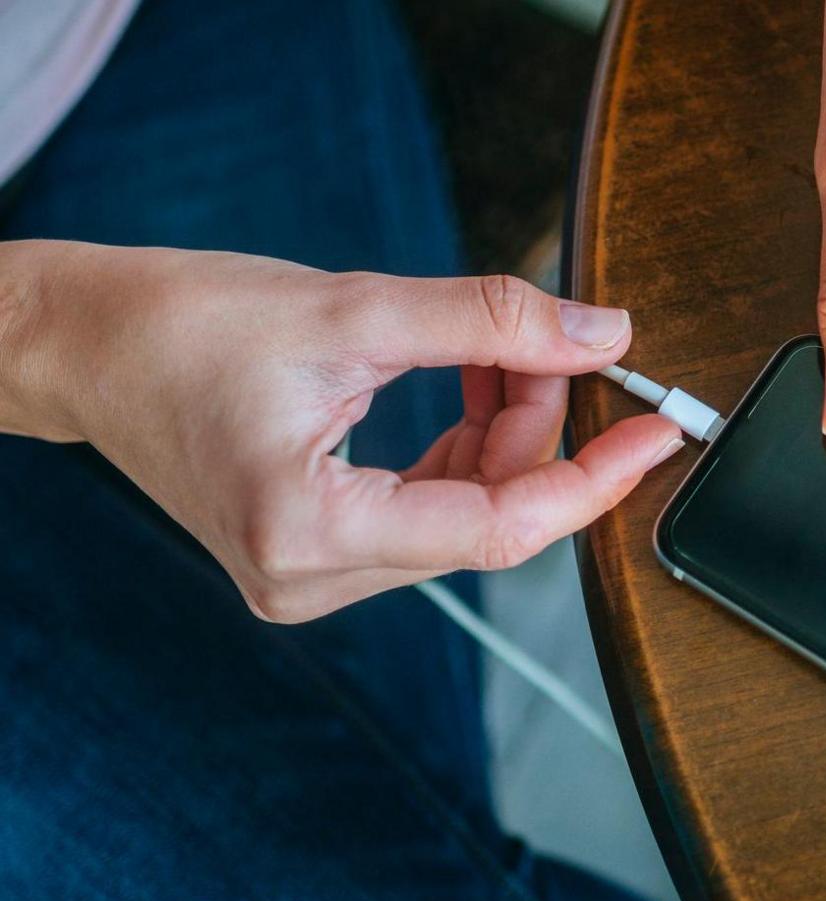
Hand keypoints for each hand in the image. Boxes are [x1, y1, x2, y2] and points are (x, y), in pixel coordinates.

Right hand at [0, 241, 682, 621]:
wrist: (79, 344)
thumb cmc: (178, 324)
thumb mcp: (351, 308)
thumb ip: (489, 323)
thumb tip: (601, 335)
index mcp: (308, 533)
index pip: (501, 528)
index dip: (595, 479)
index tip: (658, 432)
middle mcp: (310, 579)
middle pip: (489, 518)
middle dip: (542, 428)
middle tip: (559, 341)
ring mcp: (311, 577)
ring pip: (467, 514)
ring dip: (506, 434)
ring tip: (503, 349)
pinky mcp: (314, 554)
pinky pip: (430, 510)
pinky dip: (467, 448)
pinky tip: (471, 383)